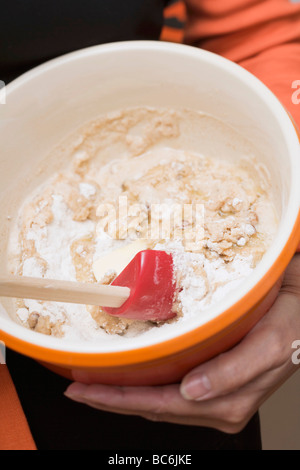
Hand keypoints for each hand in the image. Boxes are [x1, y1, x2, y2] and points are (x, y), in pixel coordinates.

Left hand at [65, 254, 299, 433]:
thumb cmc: (291, 323)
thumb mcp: (270, 345)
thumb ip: (233, 373)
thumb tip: (191, 393)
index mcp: (227, 403)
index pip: (161, 407)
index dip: (119, 400)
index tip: (85, 391)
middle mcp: (216, 402)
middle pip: (153, 407)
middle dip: (112, 400)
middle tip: (77, 387)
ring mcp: (212, 392)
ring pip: (157, 400)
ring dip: (123, 393)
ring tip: (92, 383)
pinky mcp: (211, 377)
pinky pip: (167, 386)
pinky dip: (142, 382)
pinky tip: (126, 374)